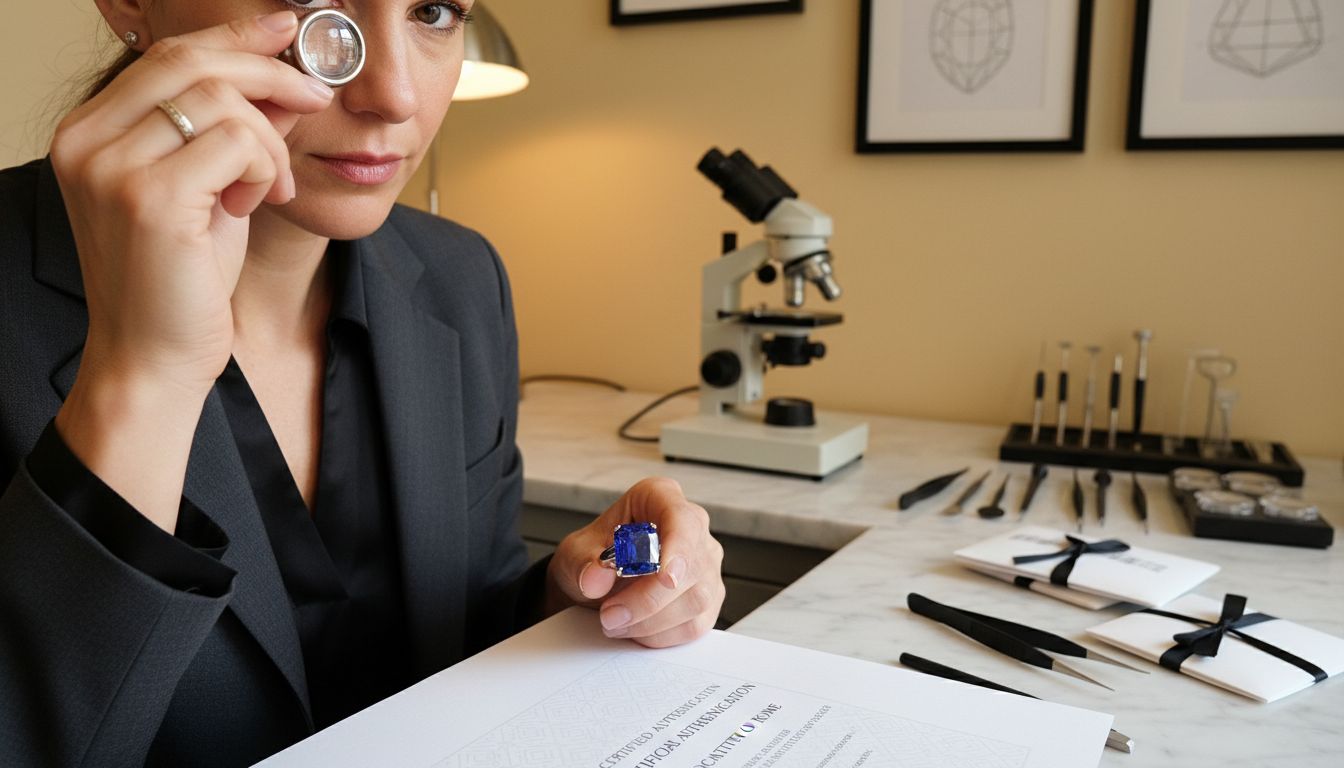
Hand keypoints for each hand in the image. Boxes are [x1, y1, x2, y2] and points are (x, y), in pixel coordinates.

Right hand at [51, 11, 333, 391]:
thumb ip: (231, 130)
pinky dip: (265, 169)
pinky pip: (237, 142)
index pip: (167, 56)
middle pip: (193, 62)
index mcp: (88, 132)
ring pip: (222, 99)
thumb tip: (281, 73)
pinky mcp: (150, 198)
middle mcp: (86, 141)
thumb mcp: (209, 190)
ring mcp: (111, 167)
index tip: (286, 30)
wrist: (155, 358)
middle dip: (269, 74)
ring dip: (269, 142)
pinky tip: (252, 208)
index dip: (234, 36)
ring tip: (270, 188)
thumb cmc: (182, 281)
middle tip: (314, 100)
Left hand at [547, 478, 725, 647]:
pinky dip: (659, 635)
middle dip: (648, 599)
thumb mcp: (574, 554)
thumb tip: (596, 578)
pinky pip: (694, 625)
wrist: (596, 586)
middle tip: (610, 614)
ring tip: (614, 621)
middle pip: (691, 567)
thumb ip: (582, 562)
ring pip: (696, 600)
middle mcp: (692, 528)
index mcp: (660, 499)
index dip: (678, 547)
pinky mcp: (708, 600)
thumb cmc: (592, 558)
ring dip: (650, 621)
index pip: (681, 518)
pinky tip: (635, 628)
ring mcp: (705, 565)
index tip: (666, 577)